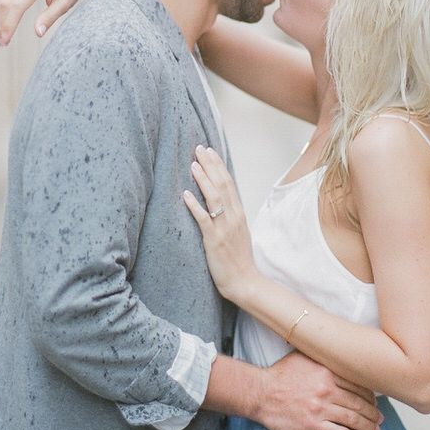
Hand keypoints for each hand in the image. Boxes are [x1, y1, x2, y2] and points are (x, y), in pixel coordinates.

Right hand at [0, 0, 106, 45]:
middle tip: (2, 43)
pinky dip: (6, 9)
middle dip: (3, 24)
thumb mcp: (66, 2)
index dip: (9, 24)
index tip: (5, 41)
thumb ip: (51, 17)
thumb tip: (37, 33)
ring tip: (5, 36)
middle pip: (7, 2)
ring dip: (2, 18)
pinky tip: (9, 22)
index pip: (18, 5)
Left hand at [183, 145, 255, 301]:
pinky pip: (204, 219)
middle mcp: (233, 217)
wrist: (244, 281)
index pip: (228, 183)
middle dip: (210, 165)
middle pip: (222, 184)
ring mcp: (224, 228)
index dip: (218, 165)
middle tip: (199, 148)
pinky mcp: (214, 240)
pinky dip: (195, 205)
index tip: (210, 150)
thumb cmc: (238, 259)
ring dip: (203, 179)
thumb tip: (220, 202)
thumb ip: (229, 215)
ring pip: (214, 198)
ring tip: (193, 164)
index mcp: (238, 213)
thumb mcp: (237, 232)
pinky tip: (185, 194)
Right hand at [256, 351, 381, 429]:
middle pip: (359, 403)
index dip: (370, 395)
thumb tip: (336, 353)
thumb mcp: (302, 356)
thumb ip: (321, 356)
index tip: (374, 401)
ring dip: (368, 427)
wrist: (260, 393)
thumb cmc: (279, 374)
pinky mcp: (313, 426)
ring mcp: (321, 409)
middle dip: (373, 413)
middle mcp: (327, 390)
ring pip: (353, 419)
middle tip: (380, 419)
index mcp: (327, 372)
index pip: (358, 384)